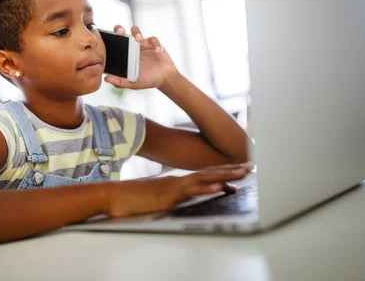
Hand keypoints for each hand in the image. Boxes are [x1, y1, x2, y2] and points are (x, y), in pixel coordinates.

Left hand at [104, 25, 177, 89]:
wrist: (163, 78)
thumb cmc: (146, 79)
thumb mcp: (132, 83)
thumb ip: (120, 82)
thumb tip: (106, 79)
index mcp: (123, 54)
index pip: (112, 43)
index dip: (109, 38)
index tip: (107, 38)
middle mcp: (130, 46)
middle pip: (122, 32)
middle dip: (119, 29)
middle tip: (120, 33)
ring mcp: (142, 43)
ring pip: (136, 31)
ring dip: (136, 33)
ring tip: (139, 39)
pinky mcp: (153, 43)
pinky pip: (153, 40)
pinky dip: (156, 44)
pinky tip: (157, 51)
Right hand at [105, 165, 246, 217]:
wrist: (114, 196)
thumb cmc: (134, 199)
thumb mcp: (159, 197)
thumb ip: (174, 195)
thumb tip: (184, 197)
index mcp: (178, 181)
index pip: (205, 174)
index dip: (224, 171)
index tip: (240, 168)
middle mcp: (178, 181)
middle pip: (209, 173)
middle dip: (231, 170)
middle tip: (251, 166)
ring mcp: (174, 187)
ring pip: (204, 179)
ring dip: (225, 176)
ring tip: (242, 174)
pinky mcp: (168, 195)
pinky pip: (190, 192)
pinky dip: (205, 189)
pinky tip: (219, 188)